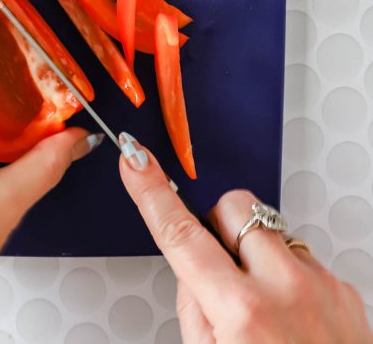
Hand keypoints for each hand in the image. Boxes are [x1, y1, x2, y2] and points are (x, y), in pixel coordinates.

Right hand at [119, 135, 371, 343]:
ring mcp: (320, 284)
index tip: (136, 159)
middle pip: (231, 207)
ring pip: (268, 228)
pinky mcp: (343, 287)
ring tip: (262, 306)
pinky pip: (301, 255)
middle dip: (217, 227)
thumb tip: (192, 268)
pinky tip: (290, 319)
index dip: (151, 192)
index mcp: (242, 314)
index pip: (181, 235)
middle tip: (219, 269)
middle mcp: (285, 289)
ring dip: (255, 253)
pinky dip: (287, 276)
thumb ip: (194, 310)